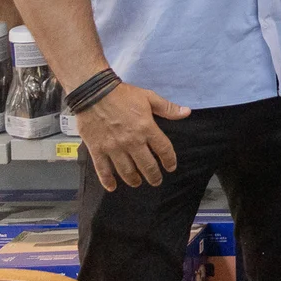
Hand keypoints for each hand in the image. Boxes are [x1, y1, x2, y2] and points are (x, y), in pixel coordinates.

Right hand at [75, 82, 190, 191]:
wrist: (94, 93)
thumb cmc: (123, 95)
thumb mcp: (149, 97)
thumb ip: (168, 108)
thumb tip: (186, 113)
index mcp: (147, 128)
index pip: (163, 149)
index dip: (169, 160)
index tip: (171, 167)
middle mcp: (132, 142)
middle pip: (146, 165)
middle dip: (153, 175)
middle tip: (156, 181)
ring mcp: (113, 148)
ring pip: (126, 170)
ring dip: (133, 179)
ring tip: (138, 183)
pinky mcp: (97, 150)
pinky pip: (103, 170)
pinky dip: (108, 180)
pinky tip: (112, 187)